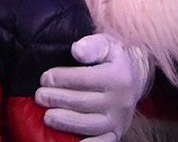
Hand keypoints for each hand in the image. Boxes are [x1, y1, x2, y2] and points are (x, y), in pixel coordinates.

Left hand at [35, 33, 149, 141]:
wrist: (138, 78)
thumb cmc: (115, 59)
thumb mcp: (107, 44)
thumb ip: (92, 45)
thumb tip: (76, 50)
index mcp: (117, 77)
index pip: (84, 79)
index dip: (61, 79)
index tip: (44, 78)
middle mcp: (120, 101)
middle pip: (83, 102)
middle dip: (58, 99)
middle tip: (39, 97)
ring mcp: (119, 120)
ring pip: (89, 124)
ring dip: (66, 122)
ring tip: (47, 117)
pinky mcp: (117, 133)